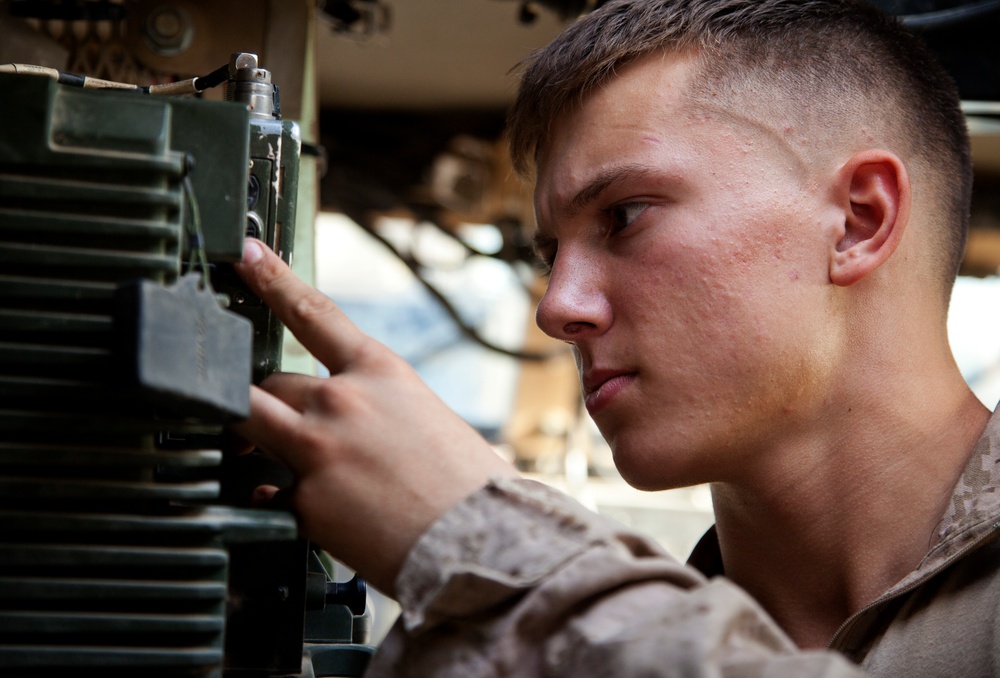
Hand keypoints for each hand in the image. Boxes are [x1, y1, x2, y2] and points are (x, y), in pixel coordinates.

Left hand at [231, 239, 517, 593]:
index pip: (314, 311)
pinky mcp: (305, 502)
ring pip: (246, 420)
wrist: (483, 541)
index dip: (272, 278)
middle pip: (268, 381)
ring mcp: (318, 450)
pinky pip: (265, 491)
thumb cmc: (470, 484)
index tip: (244, 253)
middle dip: (263, 401)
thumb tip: (356, 422)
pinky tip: (292, 506)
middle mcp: (342, 402)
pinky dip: (272, 497)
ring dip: (241, 434)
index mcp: (381, 373)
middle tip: (265, 422)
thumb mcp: (430, 419)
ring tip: (247, 452)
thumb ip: (381, 409)